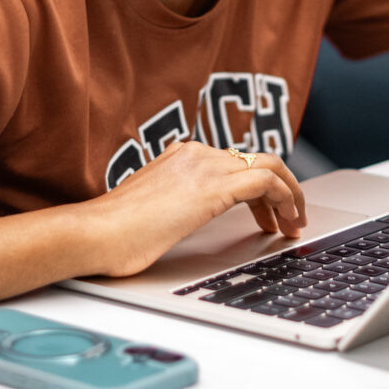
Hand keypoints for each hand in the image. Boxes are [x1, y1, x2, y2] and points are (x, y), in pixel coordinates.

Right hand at [82, 141, 306, 277]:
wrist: (95, 234)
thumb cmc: (112, 234)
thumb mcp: (150, 212)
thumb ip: (171, 207)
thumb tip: (180, 221)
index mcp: (179, 156)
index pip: (234, 162)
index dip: (260, 188)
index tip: (267, 214)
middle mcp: (195, 154)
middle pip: (257, 160)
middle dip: (282, 190)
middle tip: (290, 219)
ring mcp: (204, 166)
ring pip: (269, 166)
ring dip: (290, 196)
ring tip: (294, 225)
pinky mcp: (212, 187)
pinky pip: (266, 182)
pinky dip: (286, 199)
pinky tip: (286, 222)